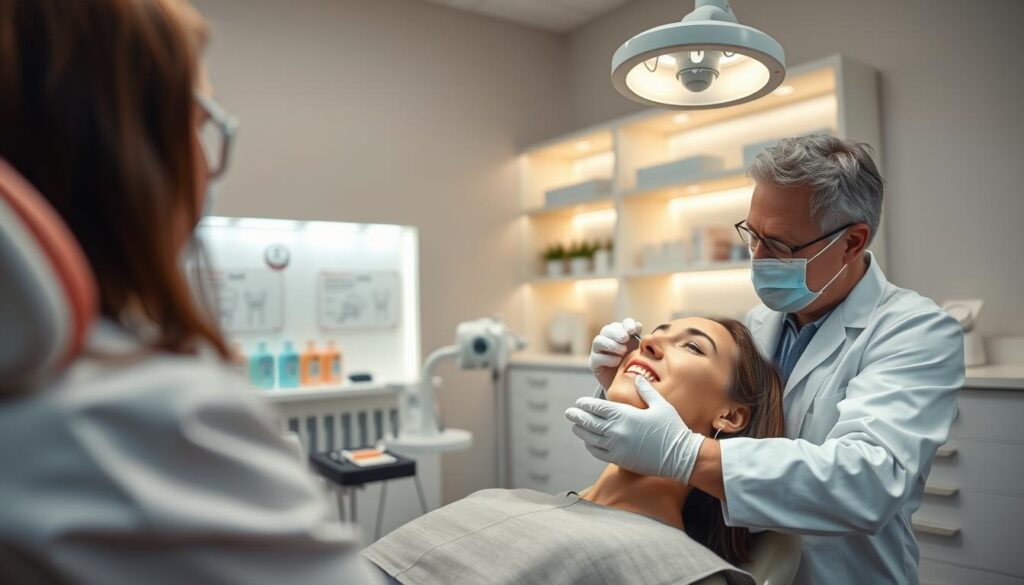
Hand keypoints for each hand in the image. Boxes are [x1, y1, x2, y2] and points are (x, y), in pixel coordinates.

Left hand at [564, 376, 704, 482]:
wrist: (680, 455)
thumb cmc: (672, 428)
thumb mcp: (660, 404)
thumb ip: (645, 390)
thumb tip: (637, 378)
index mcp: (625, 415)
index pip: (597, 407)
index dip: (585, 404)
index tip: (579, 402)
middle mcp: (617, 431)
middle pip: (589, 422)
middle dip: (577, 416)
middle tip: (569, 412)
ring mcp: (617, 447)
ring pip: (591, 438)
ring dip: (581, 431)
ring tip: (576, 427)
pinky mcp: (620, 460)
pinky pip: (598, 453)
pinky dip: (590, 446)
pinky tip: (589, 443)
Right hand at [589, 318, 642, 389]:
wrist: (625, 385)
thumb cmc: (633, 366)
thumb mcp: (639, 353)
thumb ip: (639, 340)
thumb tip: (638, 327)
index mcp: (620, 334)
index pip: (622, 324)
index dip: (627, 324)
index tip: (633, 330)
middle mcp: (607, 339)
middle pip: (607, 329)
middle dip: (617, 333)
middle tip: (625, 339)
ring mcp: (598, 350)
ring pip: (598, 340)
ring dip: (611, 344)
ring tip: (623, 352)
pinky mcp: (593, 362)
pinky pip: (597, 357)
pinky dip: (608, 358)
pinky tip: (617, 362)